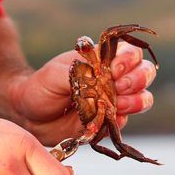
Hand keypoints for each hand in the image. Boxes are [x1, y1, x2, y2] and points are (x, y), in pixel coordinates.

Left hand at [11, 43, 156, 145]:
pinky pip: (126, 121)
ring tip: (118, 104)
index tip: (115, 68)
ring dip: (136, 100)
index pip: (130, 53)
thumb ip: (80, 74)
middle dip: (138, 79)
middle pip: (144, 73)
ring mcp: (114, 100)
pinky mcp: (109, 121)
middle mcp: (114, 78)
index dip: (129, 59)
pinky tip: (109, 117)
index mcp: (103, 60)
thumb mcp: (56, 74)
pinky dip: (122, 119)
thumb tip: (101, 80)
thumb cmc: (42, 87)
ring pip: (143, 98)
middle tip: (119, 86)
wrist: (30, 114)